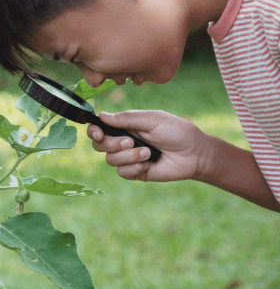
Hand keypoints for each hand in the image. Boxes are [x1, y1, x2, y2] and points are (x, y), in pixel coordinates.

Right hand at [87, 110, 209, 181]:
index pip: (99, 128)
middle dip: (111, 144)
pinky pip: (122, 172)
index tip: (99, 134)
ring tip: (147, 153)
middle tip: (130, 141)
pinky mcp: (136, 172)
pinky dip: (134, 167)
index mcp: (125, 126)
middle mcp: (123, 142)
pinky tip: (148, 164)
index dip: (93, 131)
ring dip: (128, 156)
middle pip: (100, 146)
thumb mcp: (152, 119)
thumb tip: (101, 115)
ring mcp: (129, 158)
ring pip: (111, 160)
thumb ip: (126, 118)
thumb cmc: (176, 131)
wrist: (195, 153)